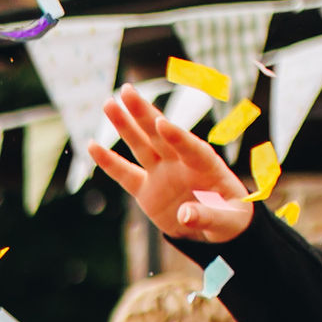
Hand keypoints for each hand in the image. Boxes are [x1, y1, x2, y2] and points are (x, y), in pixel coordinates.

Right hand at [90, 90, 253, 249]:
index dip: (176, 136)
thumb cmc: (229, 220)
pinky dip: (109, 161)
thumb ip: (207, 217)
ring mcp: (162, 173)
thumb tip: (184, 216)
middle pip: (160, 135)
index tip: (160, 122)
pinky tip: (92, 145)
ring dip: (125, 125)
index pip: (190, 148)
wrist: (214, 229)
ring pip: (141, 145)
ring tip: (108, 104)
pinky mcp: (146, 189)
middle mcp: (181, 163)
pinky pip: (124, 174)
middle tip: (127, 91)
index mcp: (206, 167)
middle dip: (144, 114)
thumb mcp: (226, 223)